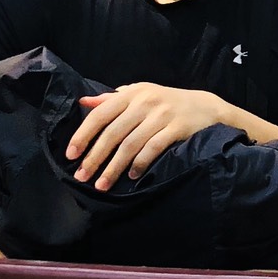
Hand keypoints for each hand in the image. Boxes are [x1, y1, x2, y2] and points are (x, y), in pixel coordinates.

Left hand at [65, 82, 227, 188]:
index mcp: (132, 94)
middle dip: (95, 157)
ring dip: (114, 167)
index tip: (71, 155)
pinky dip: (140, 163)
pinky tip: (131, 176)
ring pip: (130, 144)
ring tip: (102, 184)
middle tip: (82, 177)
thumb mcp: (140, 94)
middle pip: (113, 133)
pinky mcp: (177, 128)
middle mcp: (145, 102)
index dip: (83, 135)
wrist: (206, 108)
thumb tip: (84, 102)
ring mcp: (162, 115)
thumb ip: (112, 99)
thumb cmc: (167, 103)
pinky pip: (153, 148)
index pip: (100, 114)